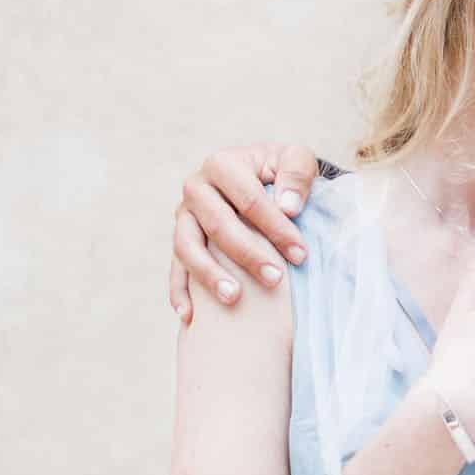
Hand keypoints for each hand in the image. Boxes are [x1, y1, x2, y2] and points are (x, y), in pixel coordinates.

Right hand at [169, 142, 319, 322]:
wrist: (261, 178)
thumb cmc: (281, 172)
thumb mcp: (295, 159)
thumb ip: (297, 174)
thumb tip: (288, 207)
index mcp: (223, 164)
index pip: (249, 199)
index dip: (276, 227)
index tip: (300, 255)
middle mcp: (196, 188)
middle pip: (216, 224)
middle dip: (247, 254)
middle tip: (276, 279)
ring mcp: (183, 216)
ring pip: (186, 246)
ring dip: (208, 275)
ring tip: (234, 298)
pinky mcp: (179, 239)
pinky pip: (174, 267)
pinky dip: (179, 292)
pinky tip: (190, 315)